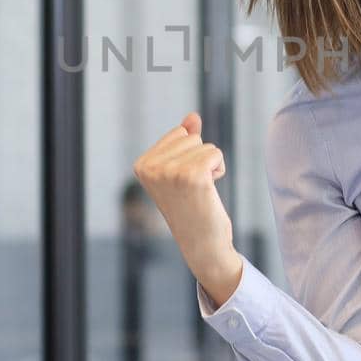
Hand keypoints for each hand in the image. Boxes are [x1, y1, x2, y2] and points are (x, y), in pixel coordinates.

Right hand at [132, 112, 242, 304]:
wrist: (202, 243)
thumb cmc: (193, 206)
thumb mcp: (182, 170)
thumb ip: (185, 142)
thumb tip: (193, 116)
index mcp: (141, 165)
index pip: (179, 132)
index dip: (188, 155)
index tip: (181, 183)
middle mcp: (150, 168)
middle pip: (191, 136)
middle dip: (199, 159)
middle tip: (192, 189)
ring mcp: (169, 172)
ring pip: (204, 144)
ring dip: (209, 166)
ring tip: (199, 192)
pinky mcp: (191, 175)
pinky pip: (215, 153)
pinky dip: (219, 169)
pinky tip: (209, 191)